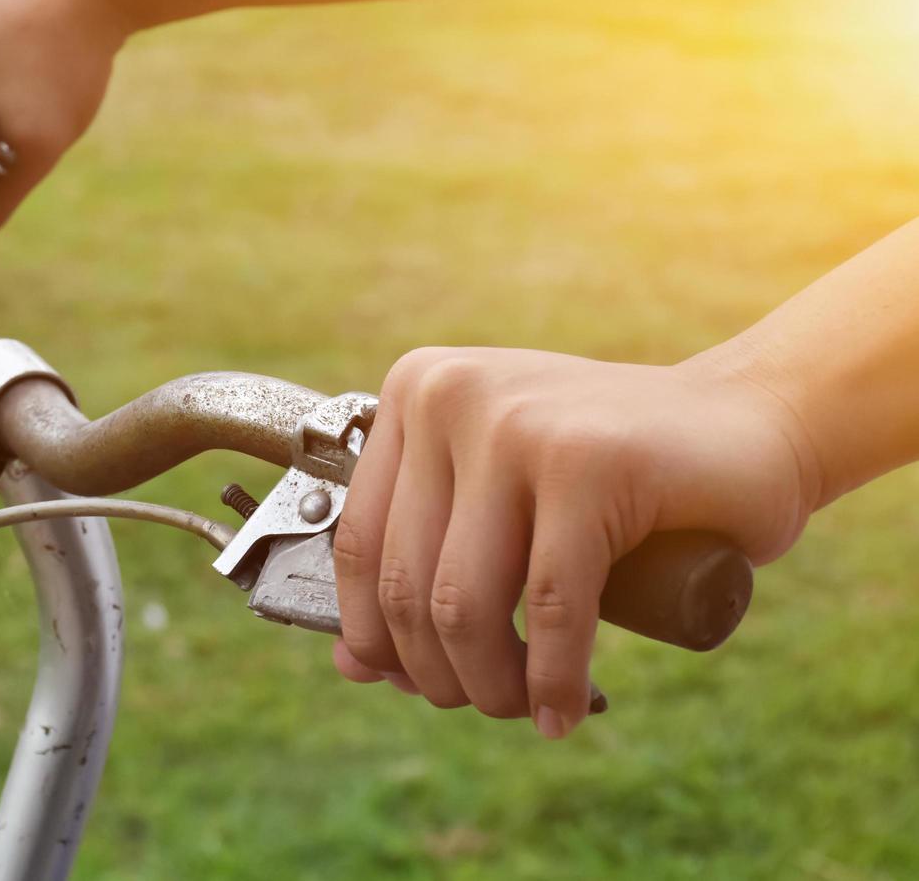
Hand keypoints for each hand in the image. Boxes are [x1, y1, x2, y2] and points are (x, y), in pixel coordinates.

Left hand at [331, 346, 820, 737]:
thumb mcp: (498, 499)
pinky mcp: (590, 463)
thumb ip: (425, 557)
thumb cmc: (615, 473)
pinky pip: (551, 608)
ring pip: (467, 604)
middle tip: (484, 702)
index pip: (358, 543)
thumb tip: (349, 665)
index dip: (373, 634)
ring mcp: (518, 423)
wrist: (752, 420)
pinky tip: (564, 710)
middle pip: (409, 584)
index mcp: (416, 390)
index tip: (408, 681)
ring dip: (491, 686)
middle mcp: (451, 394)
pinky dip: (554, 679)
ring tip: (524, 709)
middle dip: (438, 672)